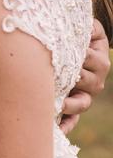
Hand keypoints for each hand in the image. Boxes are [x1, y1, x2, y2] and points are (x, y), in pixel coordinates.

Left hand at [60, 19, 109, 134]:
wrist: (69, 51)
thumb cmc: (77, 37)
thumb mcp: (86, 29)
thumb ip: (88, 27)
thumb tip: (86, 27)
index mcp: (100, 61)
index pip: (93, 59)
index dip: (83, 54)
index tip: (69, 51)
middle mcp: (95, 81)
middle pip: (89, 81)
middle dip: (75, 77)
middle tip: (60, 73)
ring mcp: (85, 96)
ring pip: (82, 103)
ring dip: (70, 104)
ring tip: (58, 103)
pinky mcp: (73, 108)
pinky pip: (72, 120)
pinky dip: (66, 126)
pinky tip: (57, 130)